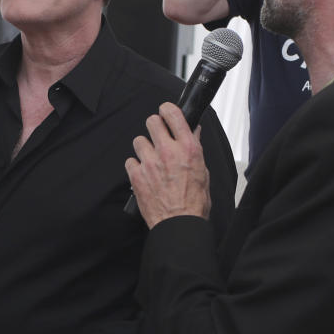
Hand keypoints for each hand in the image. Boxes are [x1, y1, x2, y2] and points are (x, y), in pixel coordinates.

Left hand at [125, 102, 210, 228]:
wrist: (179, 223)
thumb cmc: (194, 202)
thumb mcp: (203, 171)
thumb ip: (195, 149)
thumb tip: (193, 132)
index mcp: (188, 148)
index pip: (173, 114)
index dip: (167, 110)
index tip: (165, 112)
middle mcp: (168, 151)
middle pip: (152, 121)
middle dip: (155, 126)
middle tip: (158, 136)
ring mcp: (150, 162)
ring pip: (139, 140)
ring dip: (145, 148)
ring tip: (152, 160)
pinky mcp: (136, 174)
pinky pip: (131, 160)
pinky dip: (136, 166)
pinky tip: (145, 174)